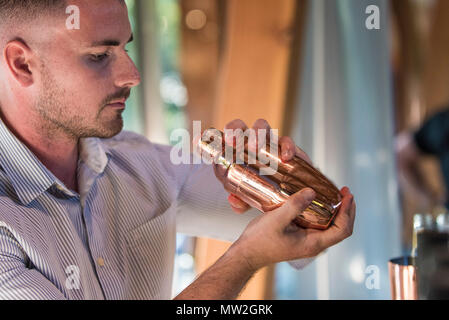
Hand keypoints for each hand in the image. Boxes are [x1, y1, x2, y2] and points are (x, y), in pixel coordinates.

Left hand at [223, 118, 311, 212]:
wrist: (293, 192)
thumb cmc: (266, 189)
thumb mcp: (250, 199)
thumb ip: (241, 202)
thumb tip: (234, 202)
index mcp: (238, 151)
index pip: (224, 138)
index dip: (215, 136)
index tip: (207, 138)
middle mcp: (251, 142)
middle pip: (240, 126)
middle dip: (234, 130)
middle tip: (232, 142)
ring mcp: (269, 142)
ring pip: (262, 126)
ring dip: (257, 133)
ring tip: (255, 148)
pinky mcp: (288, 147)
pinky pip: (286, 141)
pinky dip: (286, 147)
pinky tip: (285, 157)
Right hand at [229, 187, 355, 271]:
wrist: (246, 253)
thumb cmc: (260, 241)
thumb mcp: (277, 220)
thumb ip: (294, 206)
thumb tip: (312, 192)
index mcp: (313, 243)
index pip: (342, 230)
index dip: (348, 212)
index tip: (346, 196)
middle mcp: (314, 243)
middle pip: (340, 227)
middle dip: (346, 209)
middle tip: (344, 191)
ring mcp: (307, 240)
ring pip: (330, 225)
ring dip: (336, 209)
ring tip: (335, 193)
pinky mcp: (300, 235)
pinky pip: (317, 223)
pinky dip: (322, 211)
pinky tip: (315, 199)